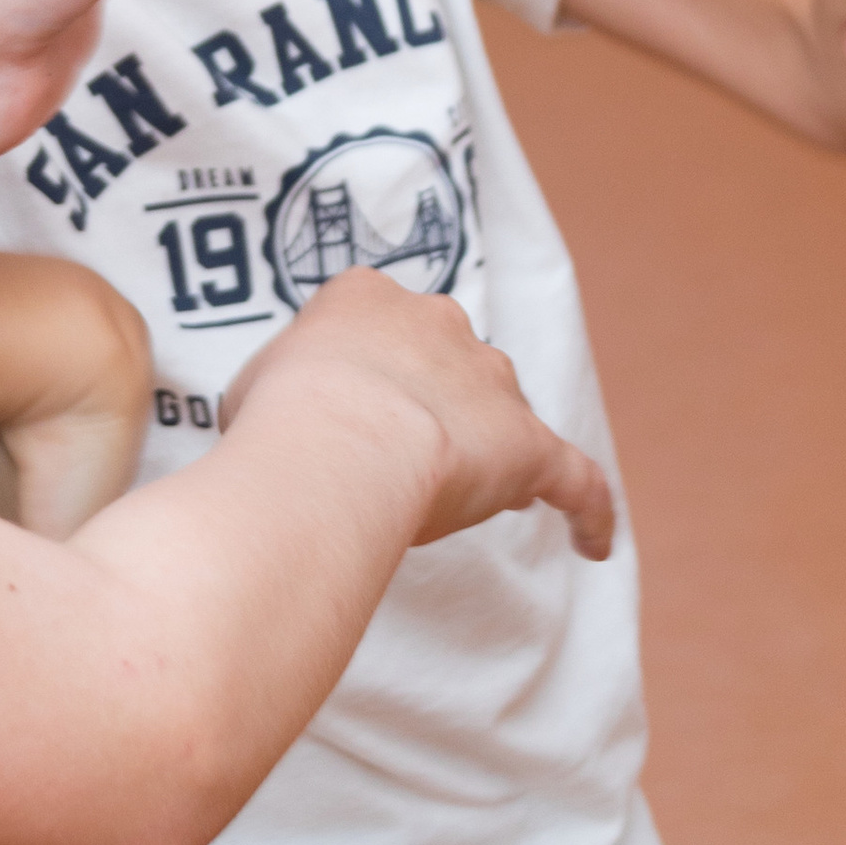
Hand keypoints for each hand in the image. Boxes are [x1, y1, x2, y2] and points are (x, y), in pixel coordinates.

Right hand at [223, 274, 613, 560]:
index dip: (367, 370)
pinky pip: (574, 478)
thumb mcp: (251, 390)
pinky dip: (588, 510)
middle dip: (432, 402)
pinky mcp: (529, 442)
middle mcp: (437, 323)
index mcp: (365, 299)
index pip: (376, 324)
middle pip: (448, 359)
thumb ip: (283, 395)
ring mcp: (489, 379)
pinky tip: (594, 545)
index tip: (354, 406)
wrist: (336, 443)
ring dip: (488, 447)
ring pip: (502, 411)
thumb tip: (282, 428)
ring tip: (473, 497)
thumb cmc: (279, 420)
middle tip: (399, 455)